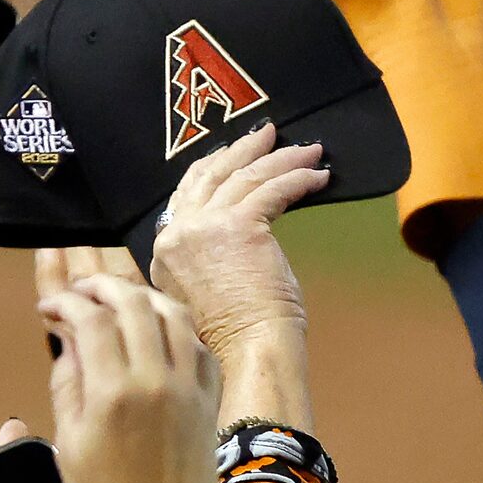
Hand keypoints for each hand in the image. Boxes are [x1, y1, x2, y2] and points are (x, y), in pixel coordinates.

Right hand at [39, 275, 221, 482]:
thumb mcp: (69, 444)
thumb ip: (68, 383)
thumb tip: (68, 338)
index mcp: (113, 392)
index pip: (90, 318)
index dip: (65, 302)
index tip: (49, 308)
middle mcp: (155, 378)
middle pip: (132, 302)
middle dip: (101, 286)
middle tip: (81, 292)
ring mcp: (189, 385)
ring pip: (171, 312)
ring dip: (141, 295)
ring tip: (119, 299)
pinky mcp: (210, 396)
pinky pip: (197, 341)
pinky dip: (174, 324)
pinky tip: (156, 328)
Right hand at [148, 122, 325, 360]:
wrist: (248, 350)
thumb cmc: (236, 335)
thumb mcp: (204, 290)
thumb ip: (206, 257)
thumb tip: (235, 234)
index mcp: (164, 250)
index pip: (186, 195)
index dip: (212, 169)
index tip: (232, 154)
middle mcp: (178, 233)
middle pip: (210, 175)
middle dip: (242, 150)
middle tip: (267, 133)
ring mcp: (205, 226)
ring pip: (245, 176)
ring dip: (280, 158)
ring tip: (307, 149)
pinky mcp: (239, 225)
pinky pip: (272, 188)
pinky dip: (298, 177)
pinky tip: (318, 175)